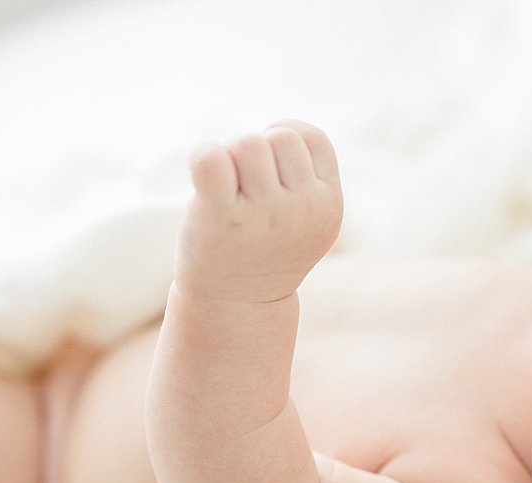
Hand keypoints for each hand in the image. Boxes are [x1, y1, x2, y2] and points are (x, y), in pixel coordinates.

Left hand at [174, 120, 343, 305]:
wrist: (239, 302)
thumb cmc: (269, 246)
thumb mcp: (308, 215)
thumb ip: (307, 174)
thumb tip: (278, 131)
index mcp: (329, 204)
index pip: (311, 137)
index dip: (286, 138)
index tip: (272, 166)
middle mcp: (302, 210)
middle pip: (280, 137)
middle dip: (259, 150)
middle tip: (247, 183)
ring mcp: (264, 215)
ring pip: (248, 143)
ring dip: (232, 156)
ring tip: (228, 187)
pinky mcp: (222, 218)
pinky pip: (211, 157)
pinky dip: (204, 156)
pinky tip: (203, 177)